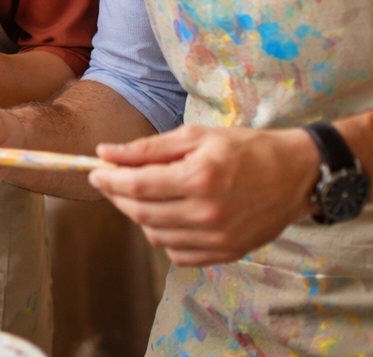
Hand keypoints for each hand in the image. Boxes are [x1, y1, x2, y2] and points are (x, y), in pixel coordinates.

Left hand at [89, 125, 319, 265]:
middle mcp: (207, 213)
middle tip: (109, 182)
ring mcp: (219, 238)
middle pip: (141, 212)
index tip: (94, 171)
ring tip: (139, 196)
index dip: (108, 180)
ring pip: (156, 236)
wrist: (296, 174)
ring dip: (138, 216)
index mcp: (199, 178)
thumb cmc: (244, 148)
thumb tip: (105, 152)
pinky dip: (163, 237)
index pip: (137, 185)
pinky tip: (166, 217)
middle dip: (117, 196)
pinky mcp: (228, 253)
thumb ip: (148, 148)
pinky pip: (179, 254)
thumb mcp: (196, 136)